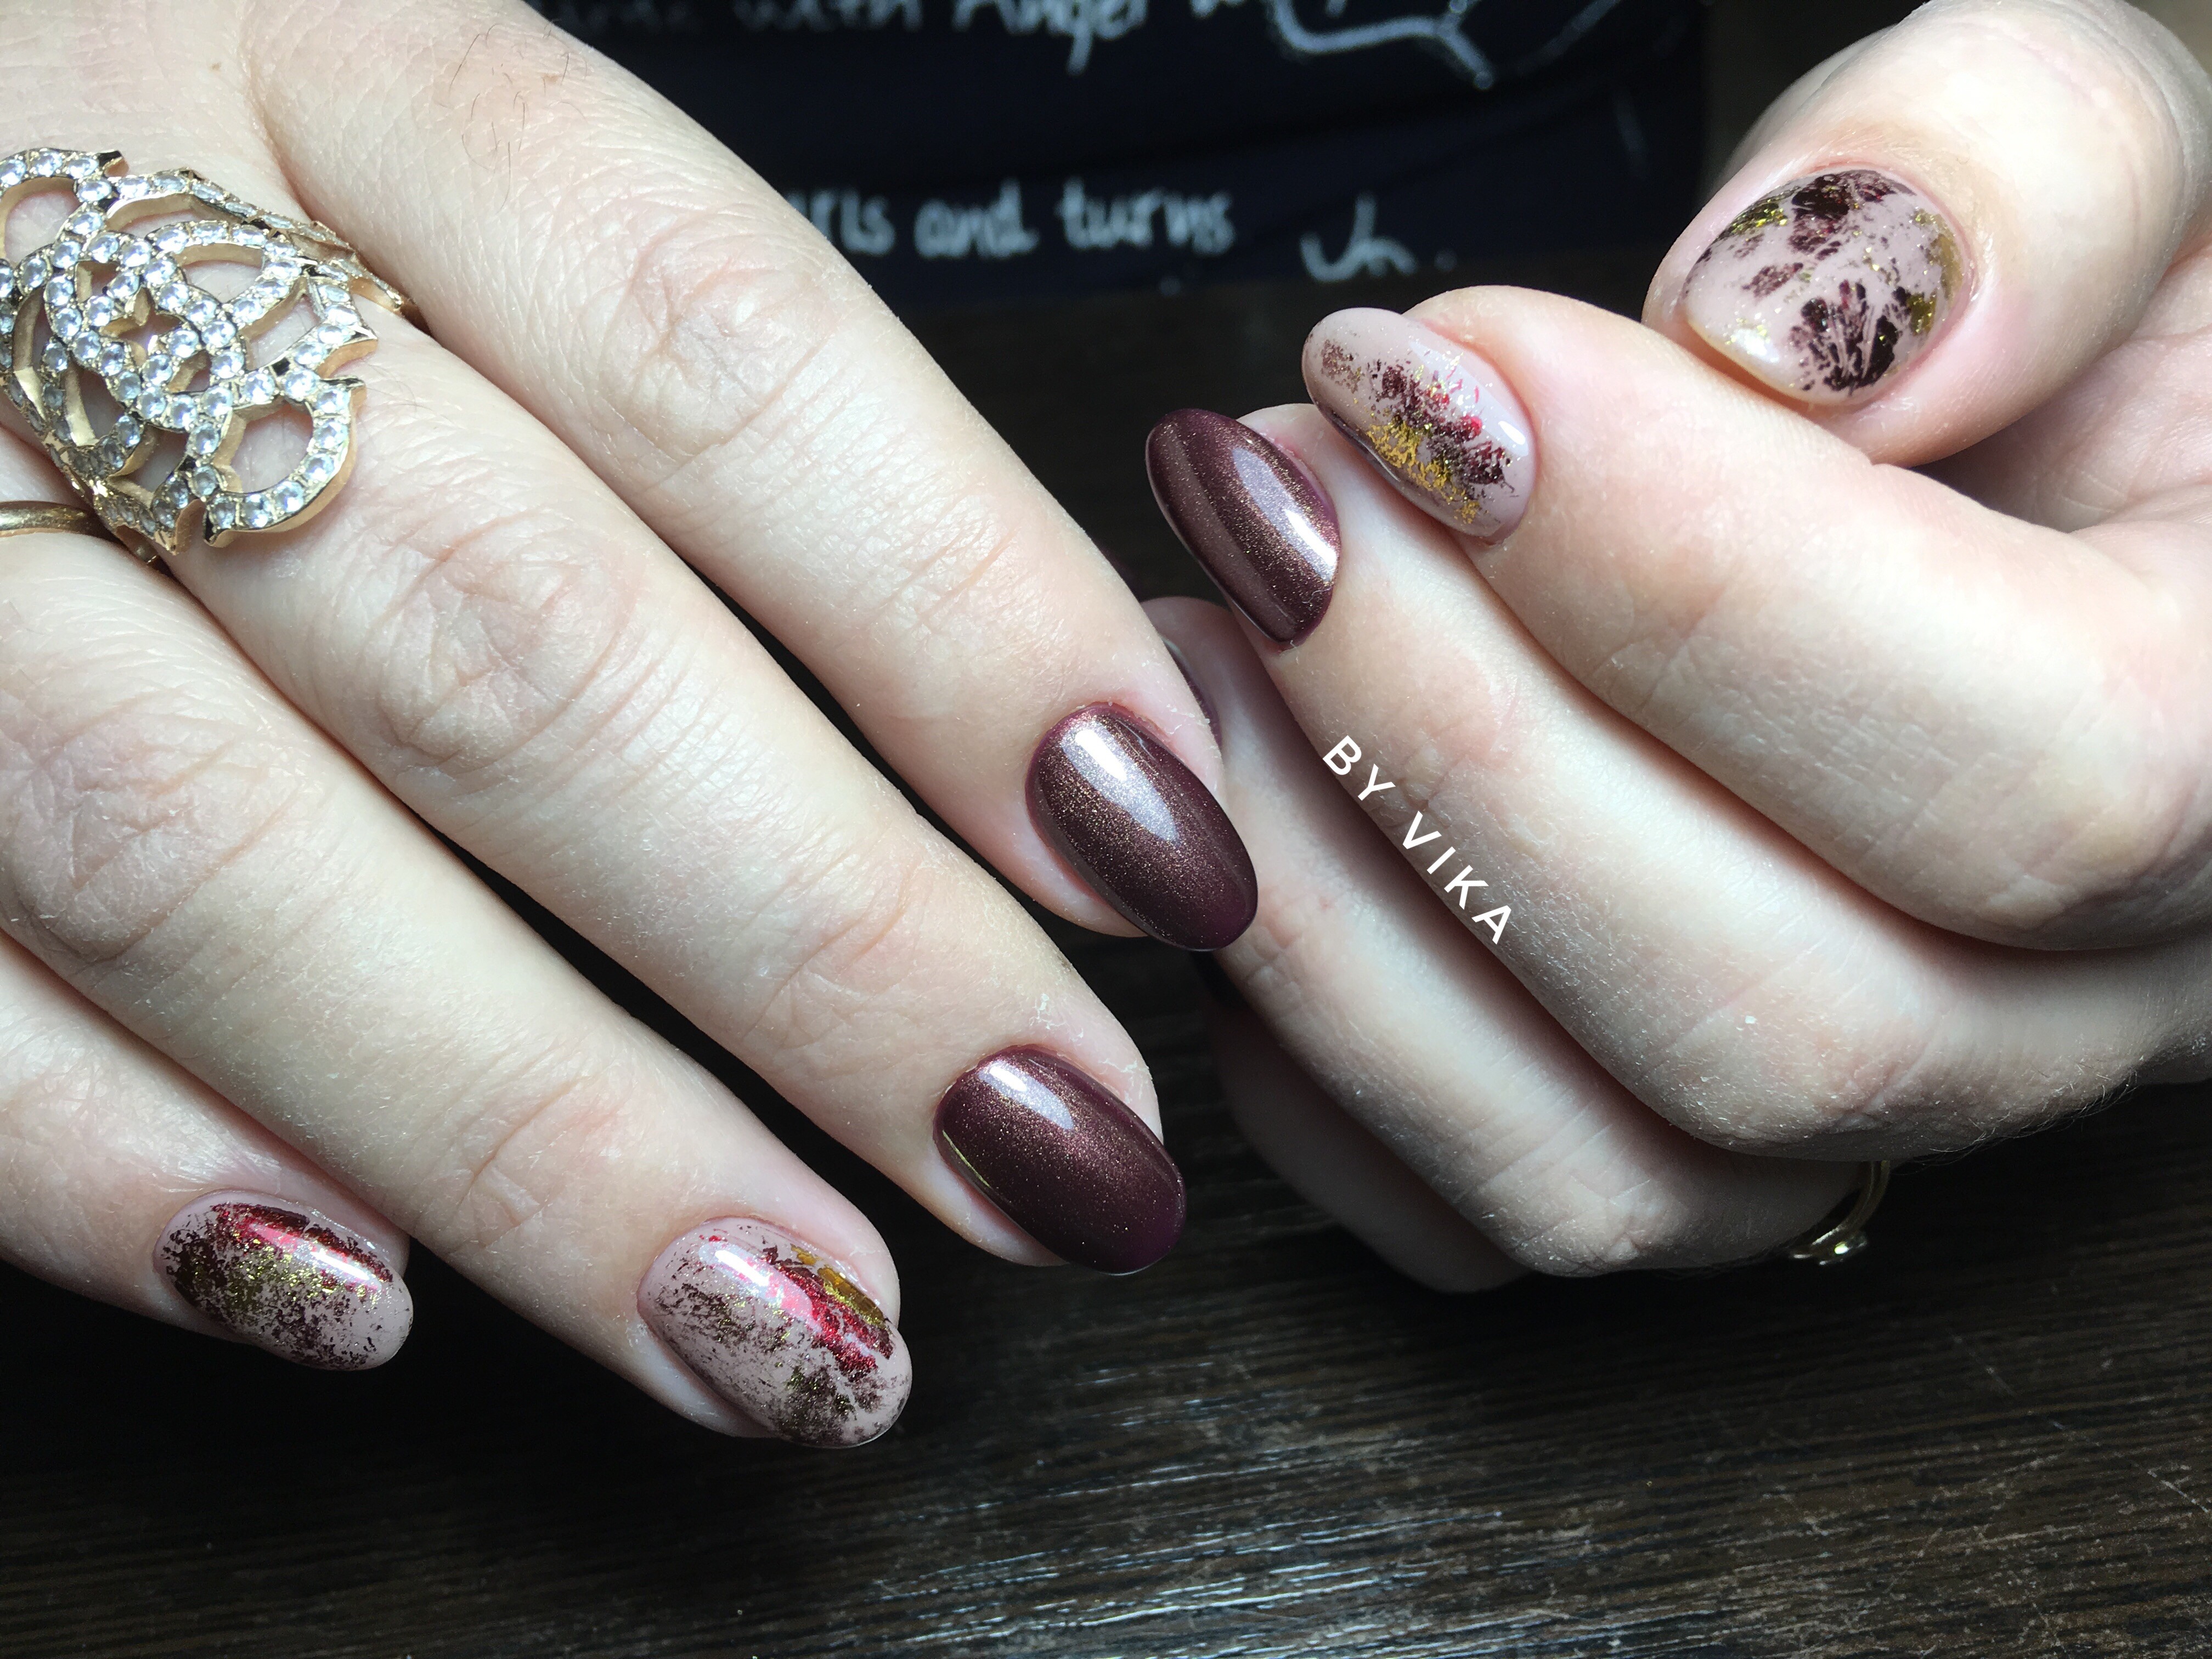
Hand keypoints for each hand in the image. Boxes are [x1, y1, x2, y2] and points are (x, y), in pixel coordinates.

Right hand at [0, 0, 1249, 1441]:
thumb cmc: (219, 235)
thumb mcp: (449, 202)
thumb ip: (702, 425)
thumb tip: (1056, 756)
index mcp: (331, 74)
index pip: (711, 349)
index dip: (963, 615)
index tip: (1160, 847)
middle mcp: (81, 267)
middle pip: (508, 640)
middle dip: (821, 943)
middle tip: (1051, 1151)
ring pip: (211, 850)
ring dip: (542, 1139)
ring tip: (802, 1328)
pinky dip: (125, 1168)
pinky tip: (366, 1304)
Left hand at [1151, 0, 2211, 1287]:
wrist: (1990, 461)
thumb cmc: (2050, 305)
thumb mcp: (2108, 140)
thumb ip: (2006, 175)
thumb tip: (1791, 322)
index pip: (2035, 767)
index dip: (1691, 583)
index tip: (1434, 380)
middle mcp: (2099, 1002)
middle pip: (1789, 1008)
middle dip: (1459, 741)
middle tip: (1270, 491)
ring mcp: (1892, 1121)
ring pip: (1619, 1165)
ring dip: (1340, 903)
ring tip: (1195, 629)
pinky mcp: (1704, 1162)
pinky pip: (1490, 1216)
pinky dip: (1311, 1047)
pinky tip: (1231, 810)